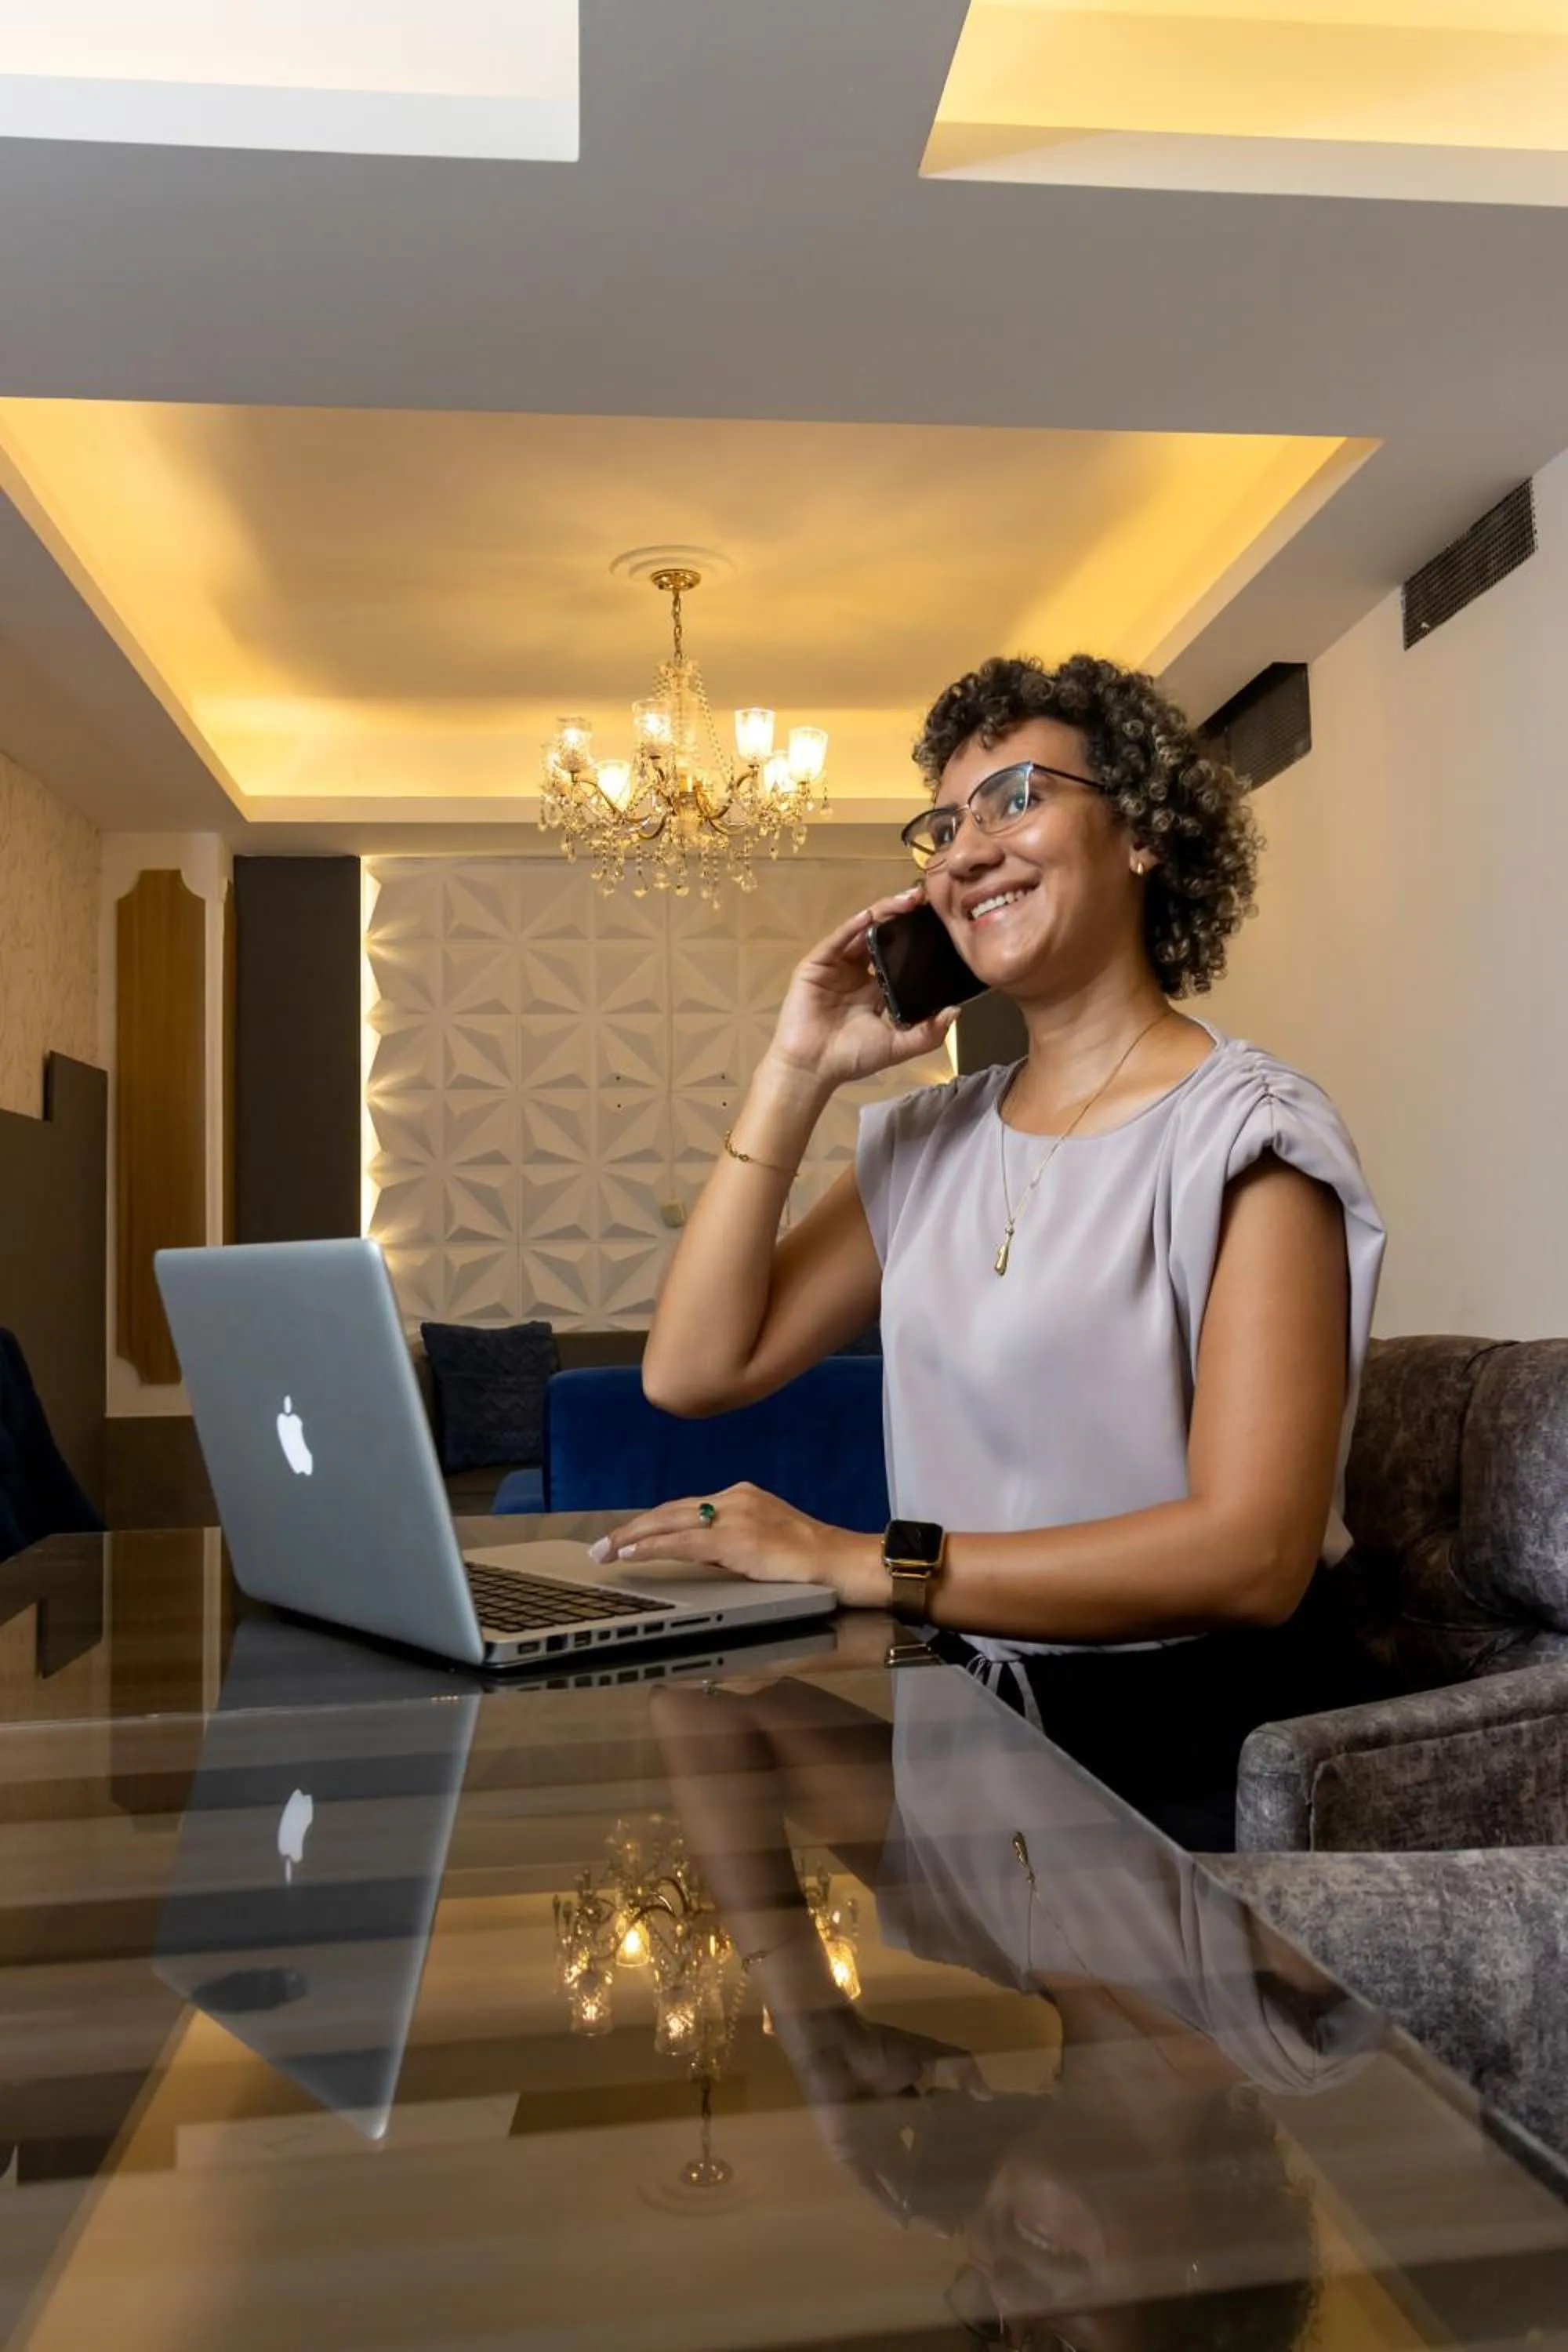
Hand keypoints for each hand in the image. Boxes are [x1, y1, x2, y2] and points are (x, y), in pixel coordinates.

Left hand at [587, 1483, 888, 1605]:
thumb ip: (731, 1550)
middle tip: (601, 1544)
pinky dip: (651, 1547)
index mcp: (743, 1497)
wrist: (844, 1561)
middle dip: (633, 1528)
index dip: (653, 1522)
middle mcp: (735, 1498)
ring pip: (670, 1523)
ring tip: (607, 1551)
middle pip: (670, 1511)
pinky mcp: (736, 1538)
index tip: (627, 1535)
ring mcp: (735, 1515)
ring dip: (633, 1537)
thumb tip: (700, 1562)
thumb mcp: (765, 1547)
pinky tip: (631, 1554)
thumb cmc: (812, 1562)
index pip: (687, 1508)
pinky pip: (682, 1543)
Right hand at [767, 886, 961, 1088]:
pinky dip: (852, 926)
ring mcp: (836, 966)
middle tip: (925, 899)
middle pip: (881, 935)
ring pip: (861, 931)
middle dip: (902, 916)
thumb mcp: (898, 1046)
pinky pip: (836, 941)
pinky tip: (869, 915)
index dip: (916, 937)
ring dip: (883, 912)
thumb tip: (956, 1011)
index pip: (899, 954)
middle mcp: (857, 972)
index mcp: (876, 988)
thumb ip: (928, 1033)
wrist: (812, 1069)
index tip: (940, 922)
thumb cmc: (851, 1058)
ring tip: (906, 900)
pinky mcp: (816, 965)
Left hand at [768, 2005, 991, 2221]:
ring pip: (898, 2182)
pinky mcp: (850, 2156)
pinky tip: (904, 2223)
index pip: (934, 2141)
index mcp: (907, 2108)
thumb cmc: (880, 2048)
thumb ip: (961, 2070)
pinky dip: (885, 2203)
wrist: (835, 2047)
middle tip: (963, 2217)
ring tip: (944, 2229)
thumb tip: (988, 2095)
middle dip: (939, 2192)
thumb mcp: (928, 2055)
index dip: (953, 2161)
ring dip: (918, 2204)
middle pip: (917, 2169)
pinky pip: (869, 2185)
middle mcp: (890, 2131)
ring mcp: (869, 2146)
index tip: (977, 2183)